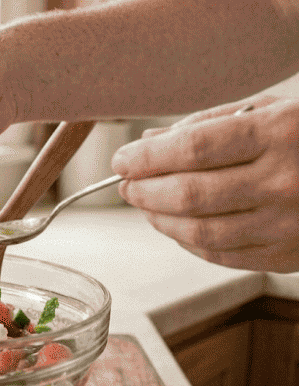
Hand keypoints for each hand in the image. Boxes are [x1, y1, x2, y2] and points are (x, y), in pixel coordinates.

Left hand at [113, 95, 298, 272]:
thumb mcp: (272, 111)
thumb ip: (207, 125)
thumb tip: (148, 142)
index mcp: (280, 133)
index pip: (192, 150)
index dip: (146, 158)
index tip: (122, 160)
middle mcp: (285, 181)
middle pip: (189, 195)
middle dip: (144, 191)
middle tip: (126, 185)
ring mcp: (288, 223)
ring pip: (199, 232)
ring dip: (159, 220)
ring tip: (145, 205)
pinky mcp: (289, 255)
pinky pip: (221, 255)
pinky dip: (187, 242)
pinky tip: (176, 226)